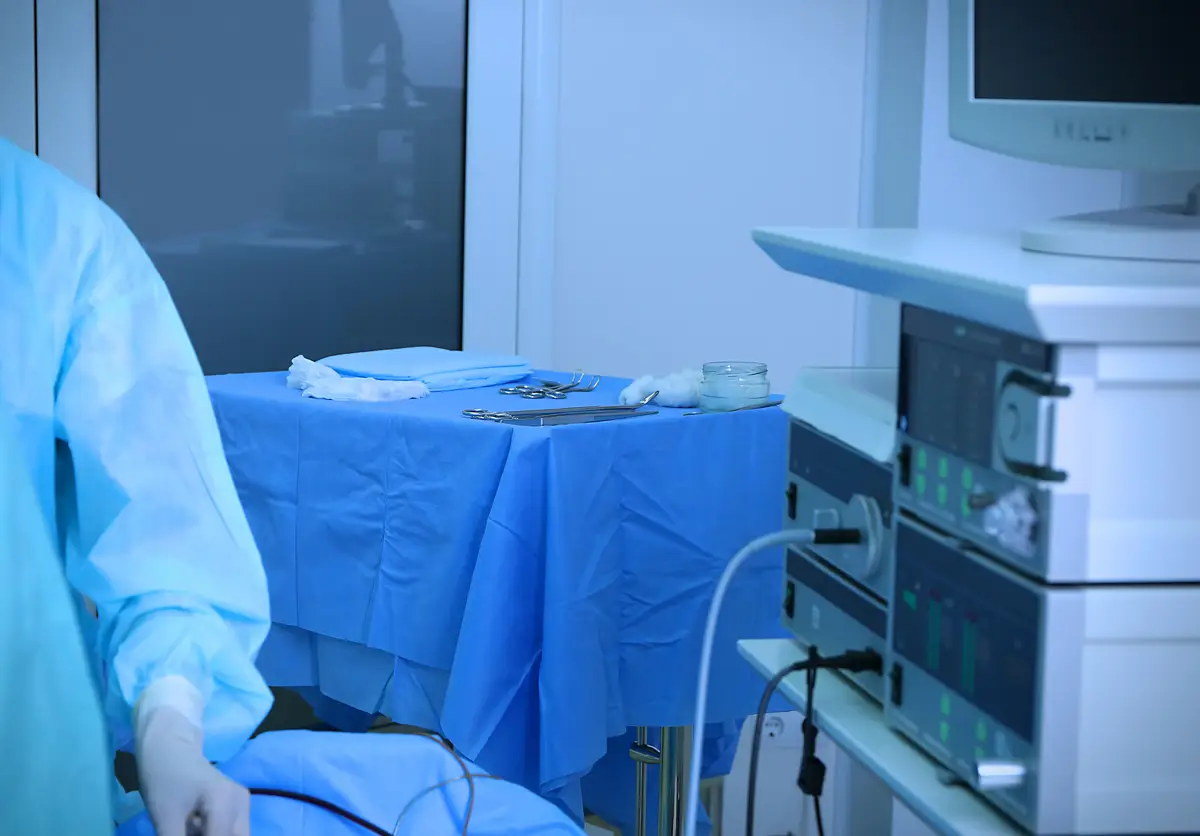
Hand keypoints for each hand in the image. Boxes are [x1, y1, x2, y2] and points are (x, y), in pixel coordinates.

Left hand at [136, 706, 250, 835]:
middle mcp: (241, 803)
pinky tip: (195, 830)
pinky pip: (233, 831)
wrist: (169, 747)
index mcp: (225, 803)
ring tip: (189, 829)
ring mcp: (243, 802)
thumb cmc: (163, 778)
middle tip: (187, 833)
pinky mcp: (239, 804)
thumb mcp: (165, 819)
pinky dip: (216, 835)